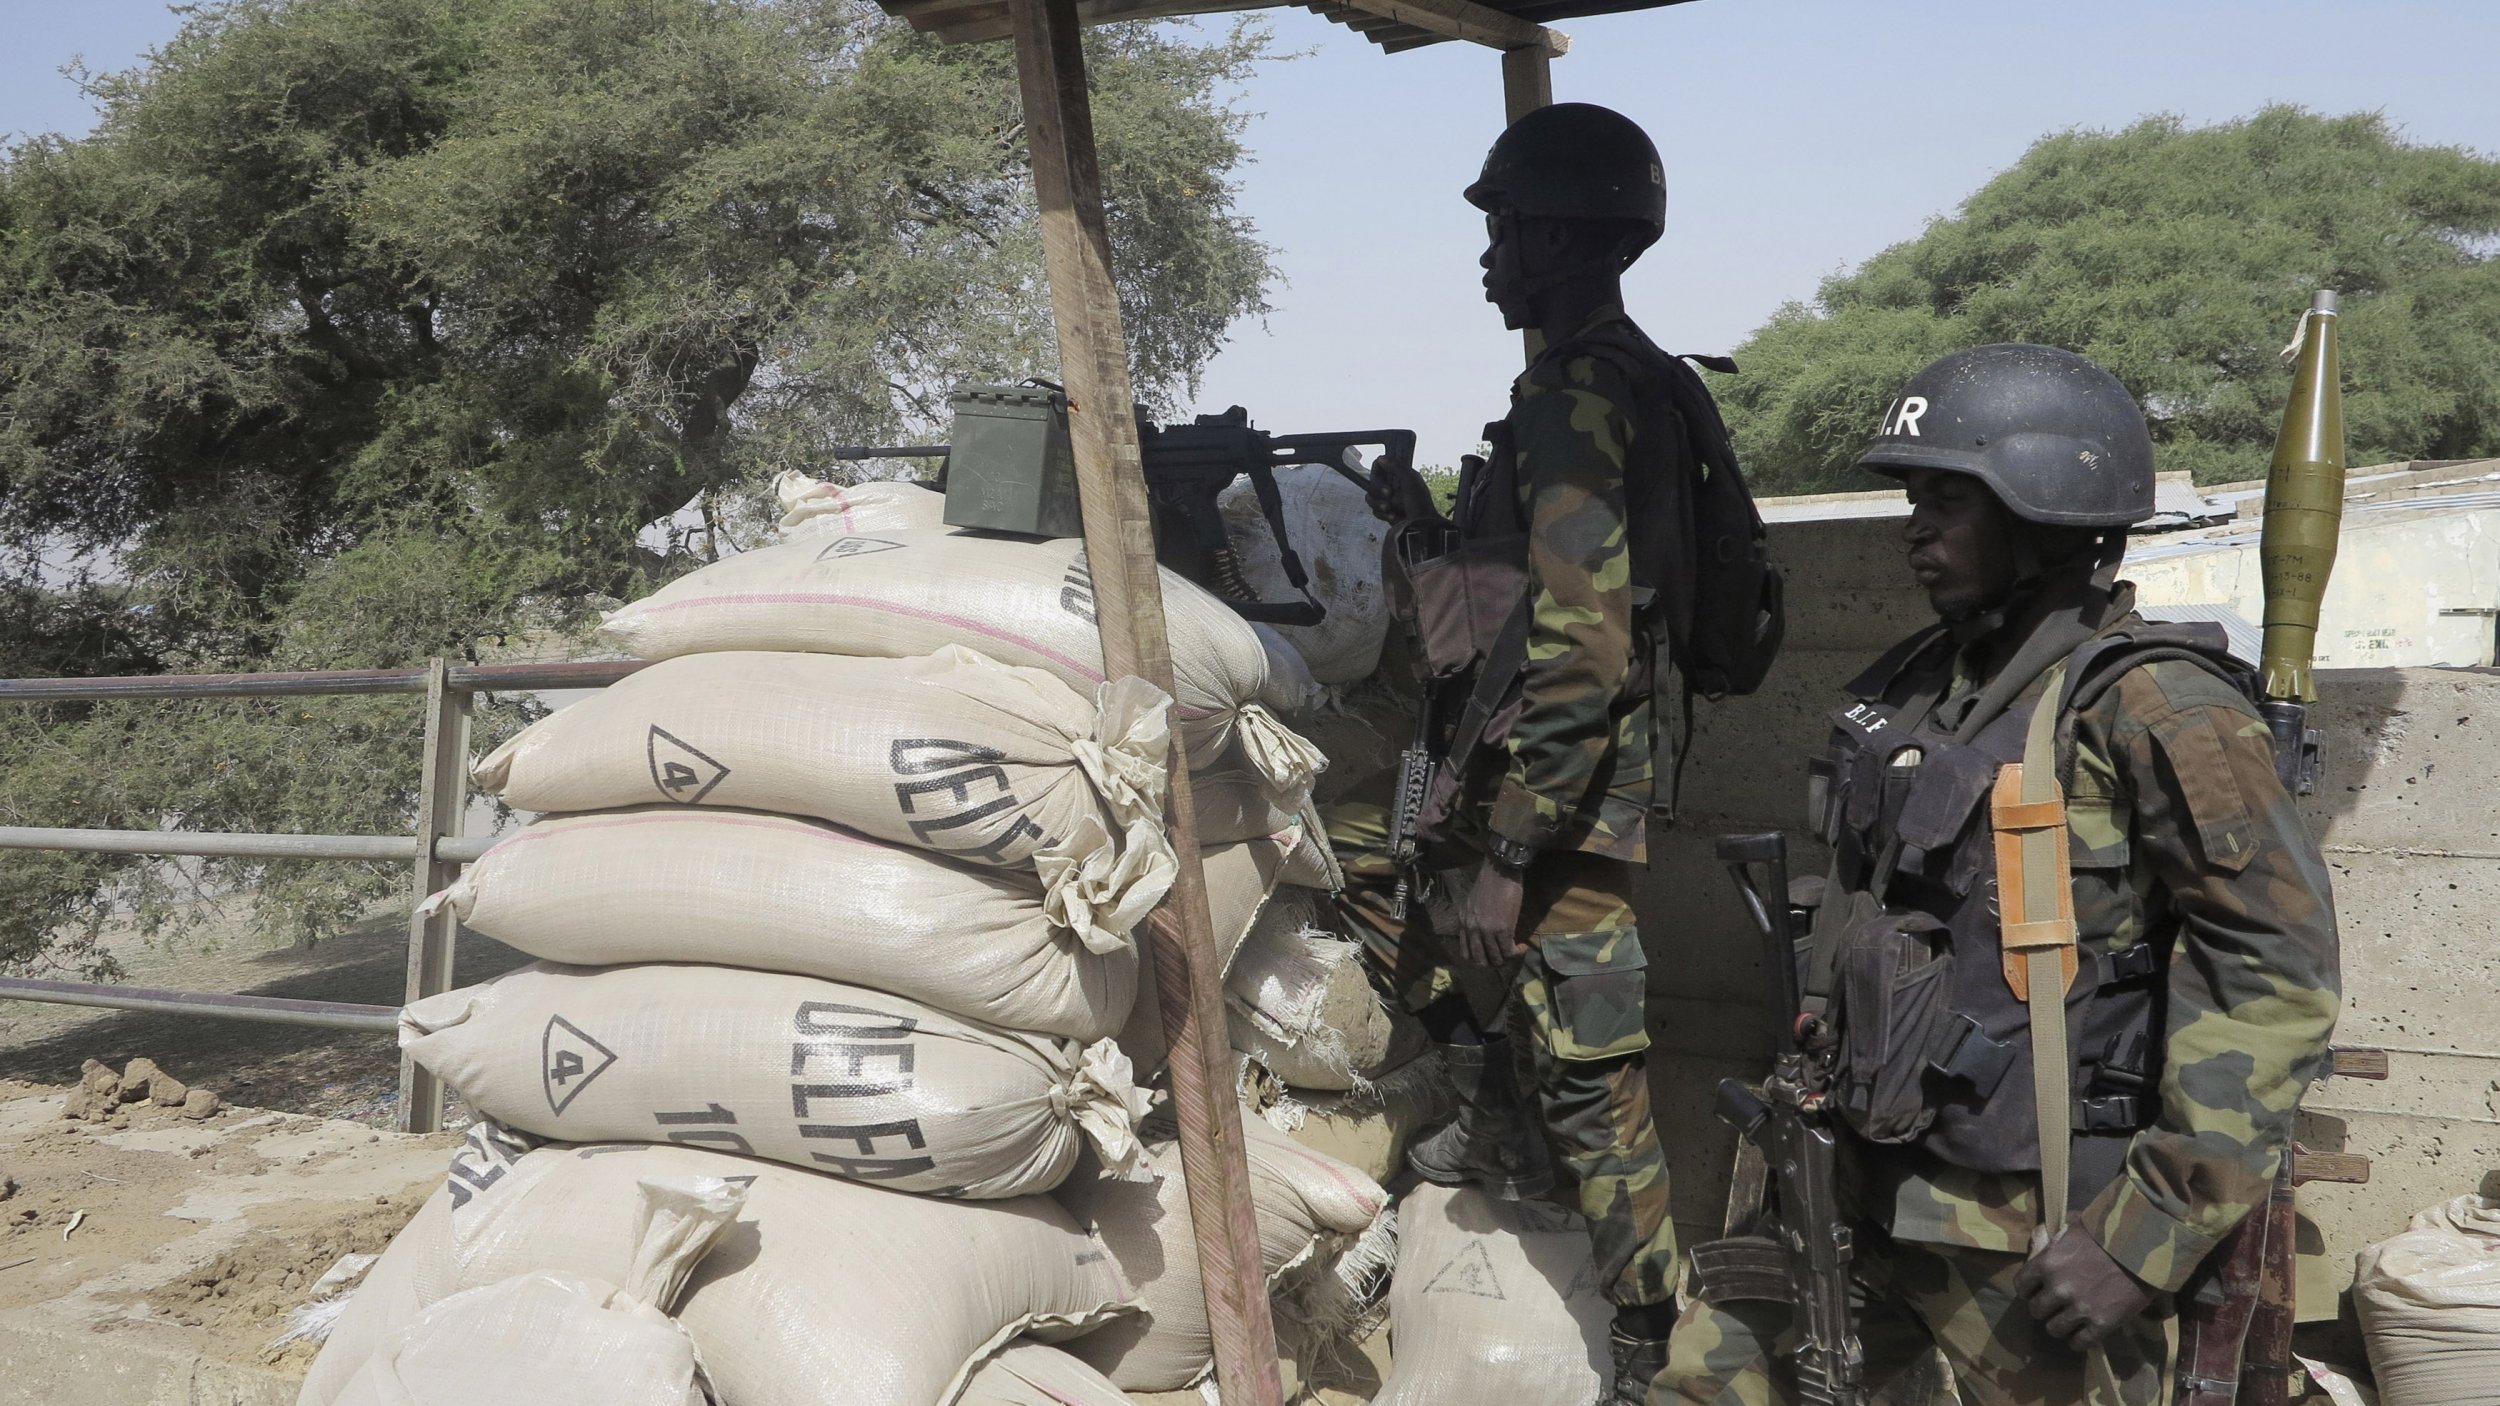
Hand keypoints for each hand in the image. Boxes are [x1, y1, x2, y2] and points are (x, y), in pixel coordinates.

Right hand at [1365, 459, 1435, 524]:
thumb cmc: (1419, 503)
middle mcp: (1393, 485)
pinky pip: (1374, 510)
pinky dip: (1382, 514)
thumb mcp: (1410, 481)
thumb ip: (1396, 467)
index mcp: (1400, 475)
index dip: (1377, 470)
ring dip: (1378, 503)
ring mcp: (1388, 499)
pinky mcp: (1385, 512)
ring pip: (1370, 497)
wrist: (1421, 528)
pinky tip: (1393, 517)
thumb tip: (1381, 458)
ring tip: (1389, 509)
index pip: (1380, 466)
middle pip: (1372, 482)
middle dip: (1378, 489)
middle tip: (1389, 494)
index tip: (1380, 476)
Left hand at [1453, 857, 1526, 966]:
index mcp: (1463, 922)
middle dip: (1492, 964)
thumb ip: (1473, 919)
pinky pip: (1508, 951)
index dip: (1478, 959)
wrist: (1500, 870)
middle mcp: (1472, 929)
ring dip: (1506, 959)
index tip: (1490, 956)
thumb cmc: (1490, 882)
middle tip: (1503, 958)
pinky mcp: (1503, 929)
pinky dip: (1517, 953)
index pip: (1466, 952)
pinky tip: (1522, 947)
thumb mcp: (1472, 902)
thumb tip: (1482, 933)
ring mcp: (1487, 930)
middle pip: (1479, 960)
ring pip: (1495, 959)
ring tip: (1515, 951)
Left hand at [2016, 1224, 2156, 1349]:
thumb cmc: (2106, 1231)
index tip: (2037, 1291)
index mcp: (2046, 1263)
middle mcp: (2058, 1289)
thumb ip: (2049, 1237)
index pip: (2021, 1286)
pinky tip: (2083, 1334)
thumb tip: (2037, 1242)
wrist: (2143, 1247)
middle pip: (2036, 1310)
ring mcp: (2079, 1308)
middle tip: (2055, 1306)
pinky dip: (2078, 1341)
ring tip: (2069, 1320)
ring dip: (2060, 1325)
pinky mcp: (2102, 1323)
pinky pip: (2080, 1343)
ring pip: (2054, 1329)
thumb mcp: (2070, 1225)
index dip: (2029, 1290)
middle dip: (2044, 1308)